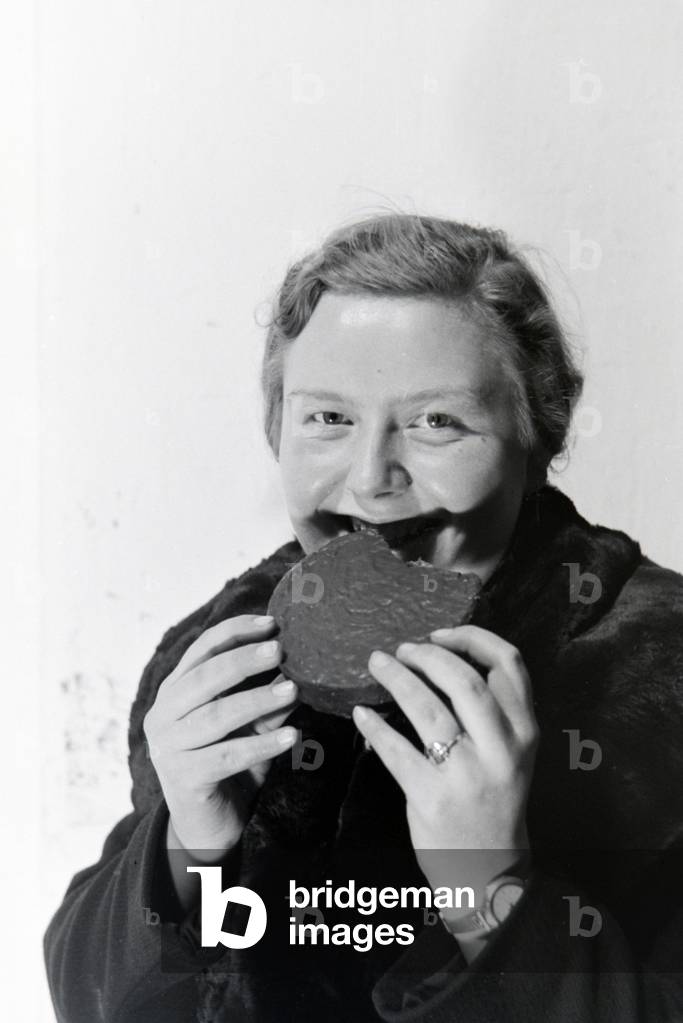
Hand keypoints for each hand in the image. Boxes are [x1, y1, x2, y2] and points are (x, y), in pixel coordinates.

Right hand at [143, 614, 298, 855]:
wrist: (206, 827)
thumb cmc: (228, 764)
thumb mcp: (251, 725)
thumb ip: (267, 698)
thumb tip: (299, 666)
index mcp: (176, 691)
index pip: (202, 649)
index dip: (235, 632)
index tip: (272, 622)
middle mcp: (164, 714)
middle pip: (205, 677)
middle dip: (245, 660)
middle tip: (281, 650)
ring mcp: (168, 747)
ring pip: (216, 716)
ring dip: (258, 700)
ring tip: (294, 690)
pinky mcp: (183, 779)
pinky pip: (226, 756)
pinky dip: (261, 745)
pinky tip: (292, 737)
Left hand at [352, 625, 538, 907]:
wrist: (488, 869)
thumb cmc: (492, 799)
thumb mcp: (510, 752)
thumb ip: (491, 710)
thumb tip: (438, 658)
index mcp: (525, 732)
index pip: (509, 664)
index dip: (472, 638)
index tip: (440, 633)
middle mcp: (502, 750)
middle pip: (464, 681)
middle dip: (427, 656)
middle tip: (401, 649)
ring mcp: (467, 774)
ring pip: (428, 709)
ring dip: (397, 679)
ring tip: (377, 664)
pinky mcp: (433, 797)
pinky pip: (396, 750)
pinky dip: (375, 726)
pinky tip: (362, 714)